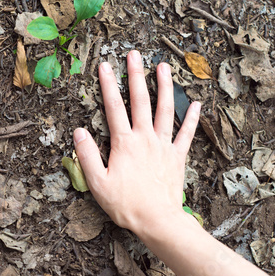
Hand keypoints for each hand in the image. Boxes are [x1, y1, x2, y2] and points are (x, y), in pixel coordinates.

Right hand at [73, 50, 200, 233]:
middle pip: (140, 101)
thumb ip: (87, 155)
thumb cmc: (125, 204)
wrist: (157, 220)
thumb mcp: (97, 183)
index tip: (105, 66)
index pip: (114, 107)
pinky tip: (196, 103)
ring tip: (164, 67)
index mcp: (124, 143)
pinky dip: (192, 118)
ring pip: (165, 110)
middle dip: (136, 75)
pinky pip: (186, 133)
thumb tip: (79, 131)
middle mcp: (145, 138)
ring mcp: (163, 145)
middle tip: (134, 55)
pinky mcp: (177, 156)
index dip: (108, 85)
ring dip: (164, 87)